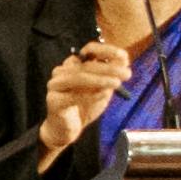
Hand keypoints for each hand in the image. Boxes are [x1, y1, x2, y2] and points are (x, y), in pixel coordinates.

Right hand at [33, 13, 141, 162]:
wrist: (66, 130)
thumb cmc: (84, 107)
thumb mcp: (102, 89)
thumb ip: (110, 76)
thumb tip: (124, 62)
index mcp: (74, 64)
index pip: (89, 50)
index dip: (107, 51)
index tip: (124, 57)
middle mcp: (62, 71)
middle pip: (86, 64)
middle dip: (109, 68)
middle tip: (127, 74)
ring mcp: (56, 85)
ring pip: (79, 77)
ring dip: (100, 79)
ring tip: (117, 83)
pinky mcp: (53, 101)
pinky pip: (73, 96)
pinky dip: (90, 95)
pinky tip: (104, 95)